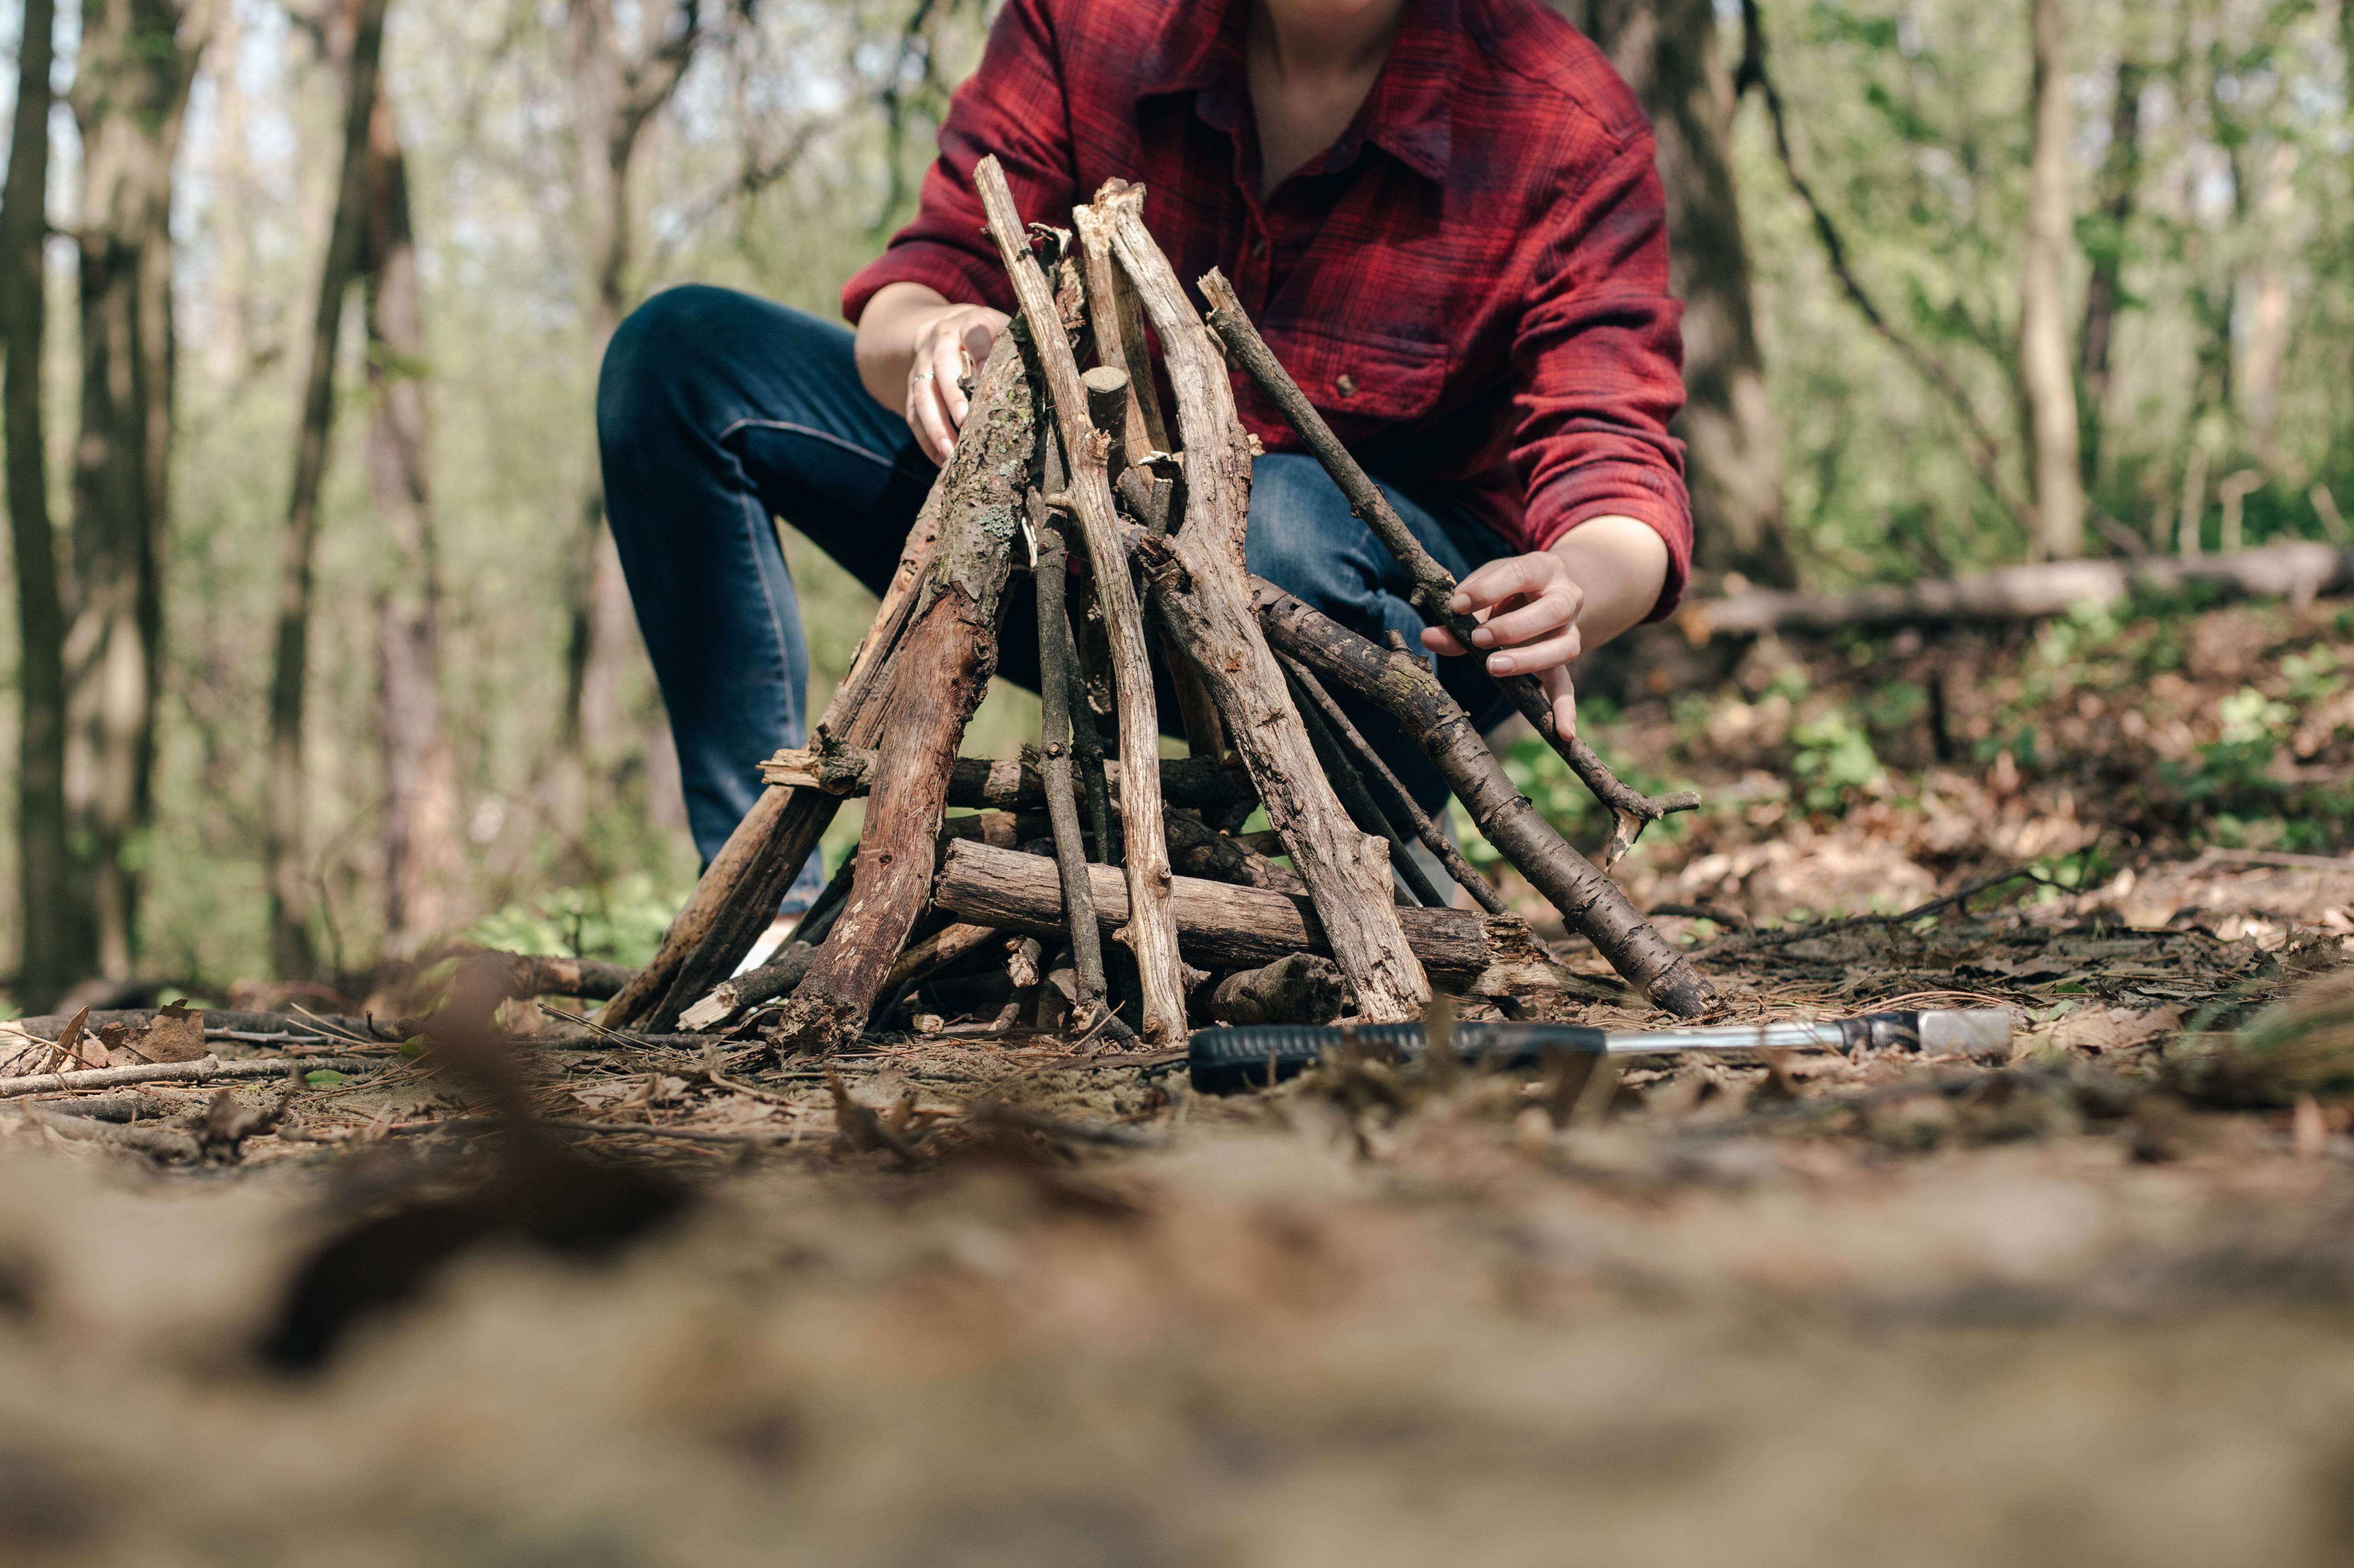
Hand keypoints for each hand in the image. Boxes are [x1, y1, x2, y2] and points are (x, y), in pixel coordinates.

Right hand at [904, 302, 1008, 463]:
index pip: (974, 333)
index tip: (988, 376)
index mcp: (968, 325)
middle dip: (951, 394)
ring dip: (935, 425)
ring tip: (950, 453)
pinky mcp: (912, 387)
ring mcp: (922, 365)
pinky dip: (925, 439)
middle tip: (964, 420)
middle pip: (941, 366)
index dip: (981, 353)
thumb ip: (1016, 349)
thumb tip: (1044, 376)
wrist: (947, 328)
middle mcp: (939, 342)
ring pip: (922, 394)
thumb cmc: (988, 337)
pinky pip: (913, 414)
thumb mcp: (1003, 331)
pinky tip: (941, 460)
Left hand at [1419, 550, 1585, 737]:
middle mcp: (1566, 596)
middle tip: (1478, 639)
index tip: (1457, 605)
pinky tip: (1564, 734)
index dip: (1489, 589)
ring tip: (1494, 667)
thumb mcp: (1481, 592)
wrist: (1542, 591)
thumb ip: (1456, 615)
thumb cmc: (1503, 589)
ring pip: (1564, 647)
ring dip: (1528, 660)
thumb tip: (1428, 638)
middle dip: (1513, 627)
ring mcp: (1570, 629)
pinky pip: (1567, 685)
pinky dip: (1565, 709)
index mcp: (1543, 568)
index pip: (1521, 572)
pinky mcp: (1563, 657)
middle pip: (1552, 611)